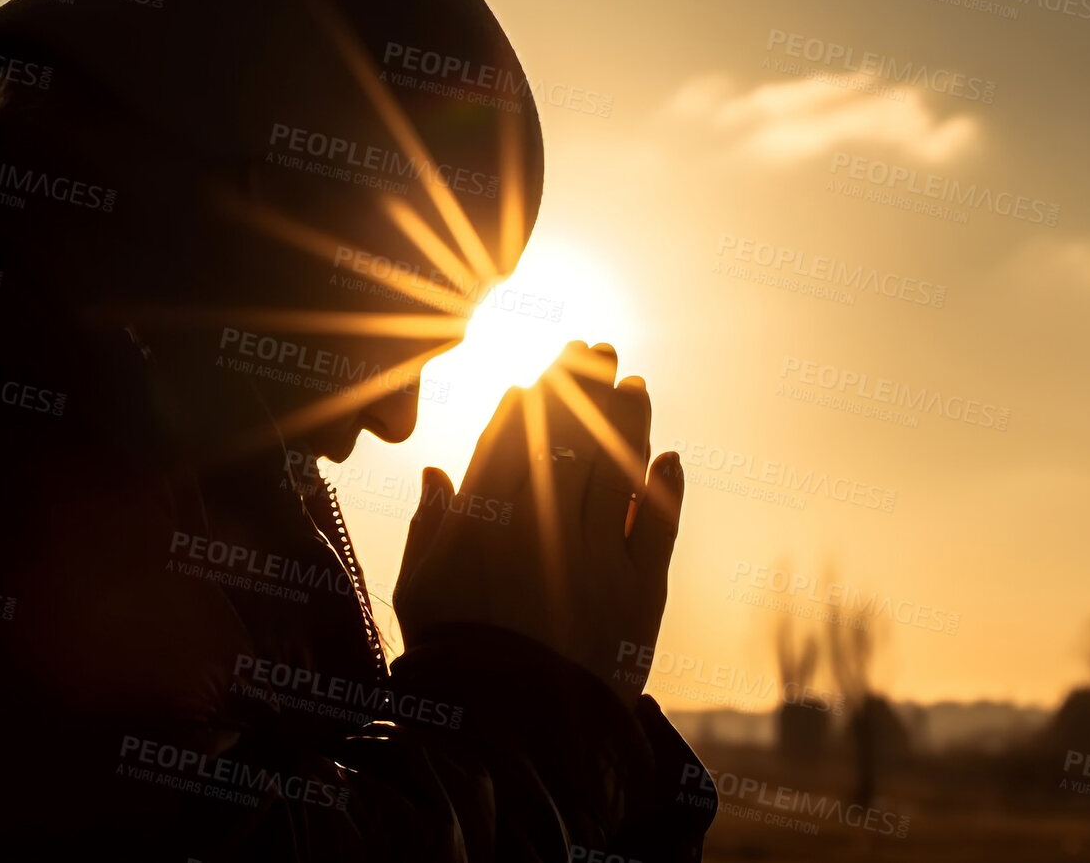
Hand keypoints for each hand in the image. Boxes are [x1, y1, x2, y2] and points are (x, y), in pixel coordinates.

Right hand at [392, 341, 685, 703]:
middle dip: (584, 388)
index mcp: (483, 522)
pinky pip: (660, 528)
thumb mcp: (420, 591)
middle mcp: (542, 528)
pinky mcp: (641, 595)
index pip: (510, 439)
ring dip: (630, 421)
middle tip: (597, 352)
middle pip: (570, 438)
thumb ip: (431, 527)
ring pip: (619, 470)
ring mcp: (596, 558)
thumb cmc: (455, 660)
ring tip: (635, 387)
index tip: (543, 374)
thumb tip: (438, 472)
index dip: (531, 399)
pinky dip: (668, 489)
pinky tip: (669, 457)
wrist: (511, 738)